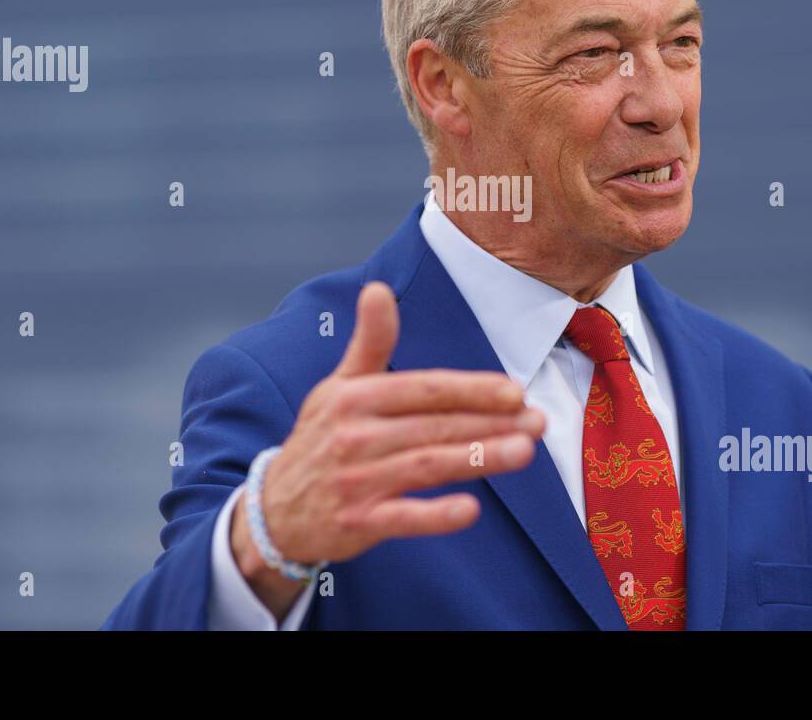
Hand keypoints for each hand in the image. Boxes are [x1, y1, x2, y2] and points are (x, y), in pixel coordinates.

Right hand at [230, 281, 544, 615]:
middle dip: (491, 423)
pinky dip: (435, 515)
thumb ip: (370, 342)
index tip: (514, 391)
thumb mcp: (339, 386)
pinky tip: (471, 510)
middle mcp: (354, 435)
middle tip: (537, 422)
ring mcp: (355, 481)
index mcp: (356, 397)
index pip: (424, 388)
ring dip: (478, 458)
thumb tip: (378, 288)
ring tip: (523, 452)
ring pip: (426, 466)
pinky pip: (402, 518)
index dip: (471, 389)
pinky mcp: (357, 522)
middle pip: (434, 426)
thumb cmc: (322, 439)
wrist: (274, 510)